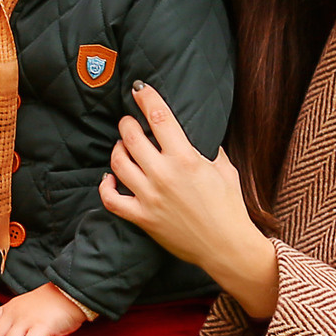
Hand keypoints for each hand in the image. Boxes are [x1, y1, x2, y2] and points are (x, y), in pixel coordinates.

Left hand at [100, 81, 281, 320]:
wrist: (226, 246)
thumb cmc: (229, 206)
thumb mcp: (224, 168)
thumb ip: (208, 148)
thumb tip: (195, 132)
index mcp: (186, 159)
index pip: (159, 117)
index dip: (146, 98)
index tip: (139, 89)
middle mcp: (163, 175)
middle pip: (131, 136)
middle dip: (128, 123)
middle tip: (130, 121)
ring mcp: (149, 197)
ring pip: (118, 162)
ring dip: (118, 148)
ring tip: (123, 146)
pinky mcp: (142, 218)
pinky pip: (111, 199)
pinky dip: (106, 185)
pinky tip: (110, 177)